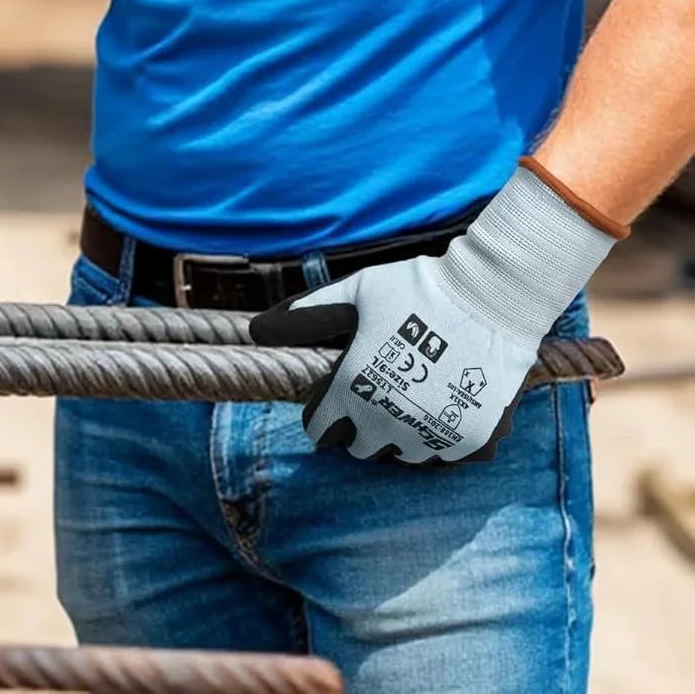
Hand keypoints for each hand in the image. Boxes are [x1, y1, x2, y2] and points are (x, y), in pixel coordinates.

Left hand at [248, 160, 621, 464]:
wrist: (492, 297)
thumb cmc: (416, 291)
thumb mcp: (353, 294)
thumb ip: (305, 316)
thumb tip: (255, 331)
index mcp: (353, 390)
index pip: (321, 430)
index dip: (322, 415)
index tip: (332, 400)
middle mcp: (389, 424)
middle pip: (360, 449)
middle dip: (358, 427)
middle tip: (373, 395)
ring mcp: (433, 437)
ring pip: (403, 457)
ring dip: (398, 437)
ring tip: (407, 400)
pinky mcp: (473, 444)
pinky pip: (445, 458)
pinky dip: (439, 440)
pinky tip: (441, 407)